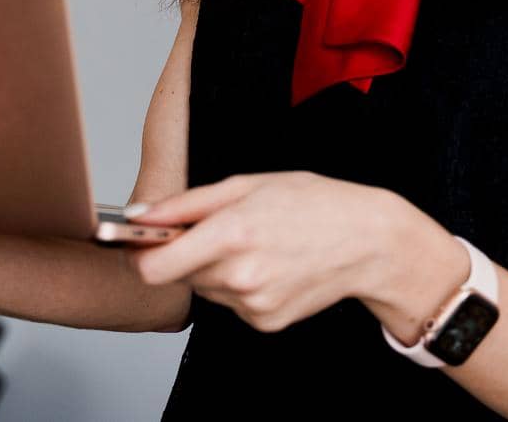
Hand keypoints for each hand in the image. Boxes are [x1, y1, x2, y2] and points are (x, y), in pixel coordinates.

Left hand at [122, 171, 403, 332]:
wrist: (368, 241)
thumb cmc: (313, 203)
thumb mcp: (246, 185)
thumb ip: (185, 204)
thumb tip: (138, 215)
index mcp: (231, 233)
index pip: (154, 267)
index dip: (140, 255)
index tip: (140, 243)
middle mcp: (239, 276)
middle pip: (178, 274)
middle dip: (187, 253)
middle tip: (220, 230)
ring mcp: (253, 305)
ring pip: (205, 288)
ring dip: (215, 269)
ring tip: (254, 244)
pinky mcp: (265, 323)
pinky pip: (231, 304)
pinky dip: (239, 286)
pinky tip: (269, 265)